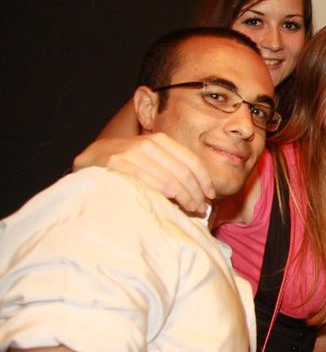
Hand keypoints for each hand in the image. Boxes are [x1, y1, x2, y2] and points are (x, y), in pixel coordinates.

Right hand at [73, 133, 213, 214]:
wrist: (90, 159)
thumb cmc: (127, 164)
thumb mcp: (152, 159)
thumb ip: (172, 168)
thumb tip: (201, 192)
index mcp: (161, 141)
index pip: (191, 161)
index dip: (204, 181)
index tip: (210, 196)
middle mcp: (148, 144)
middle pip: (183, 173)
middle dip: (196, 193)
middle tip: (201, 209)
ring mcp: (132, 153)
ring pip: (169, 180)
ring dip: (184, 198)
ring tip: (191, 210)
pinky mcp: (117, 164)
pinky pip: (148, 183)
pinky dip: (163, 195)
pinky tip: (170, 204)